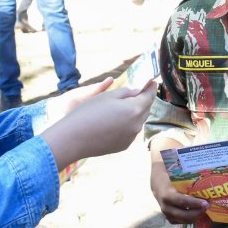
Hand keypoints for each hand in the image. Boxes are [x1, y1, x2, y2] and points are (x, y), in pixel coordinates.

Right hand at [41, 81, 156, 170]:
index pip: (149, 96)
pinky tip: (115, 121)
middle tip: (140, 91)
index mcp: (135, 109)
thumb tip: (138, 92)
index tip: (153, 82)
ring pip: (138, 121)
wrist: (74, 138)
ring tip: (124, 106)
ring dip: (135, 113)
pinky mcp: (124, 145)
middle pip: (145, 109)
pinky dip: (127, 124)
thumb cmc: (89, 112)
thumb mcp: (108, 96)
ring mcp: (131, 137)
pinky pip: (130, 131)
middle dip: (143, 100)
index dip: (151, 88)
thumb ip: (127, 92)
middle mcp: (137, 125)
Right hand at [150, 159, 208, 223]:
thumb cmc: (166, 177)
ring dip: (195, 216)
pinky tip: (197, 212)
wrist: (157, 185)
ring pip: (184, 220)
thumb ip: (183, 174)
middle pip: (183, 215)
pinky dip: (191, 219)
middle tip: (207, 205)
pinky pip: (182, 222)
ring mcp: (167, 214)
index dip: (194, 203)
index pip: (181, 201)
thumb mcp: (172, 174)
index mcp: (166, 194)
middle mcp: (165, 207)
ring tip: (204, 209)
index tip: (206, 202)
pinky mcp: (169, 218)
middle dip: (198, 212)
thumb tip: (197, 168)